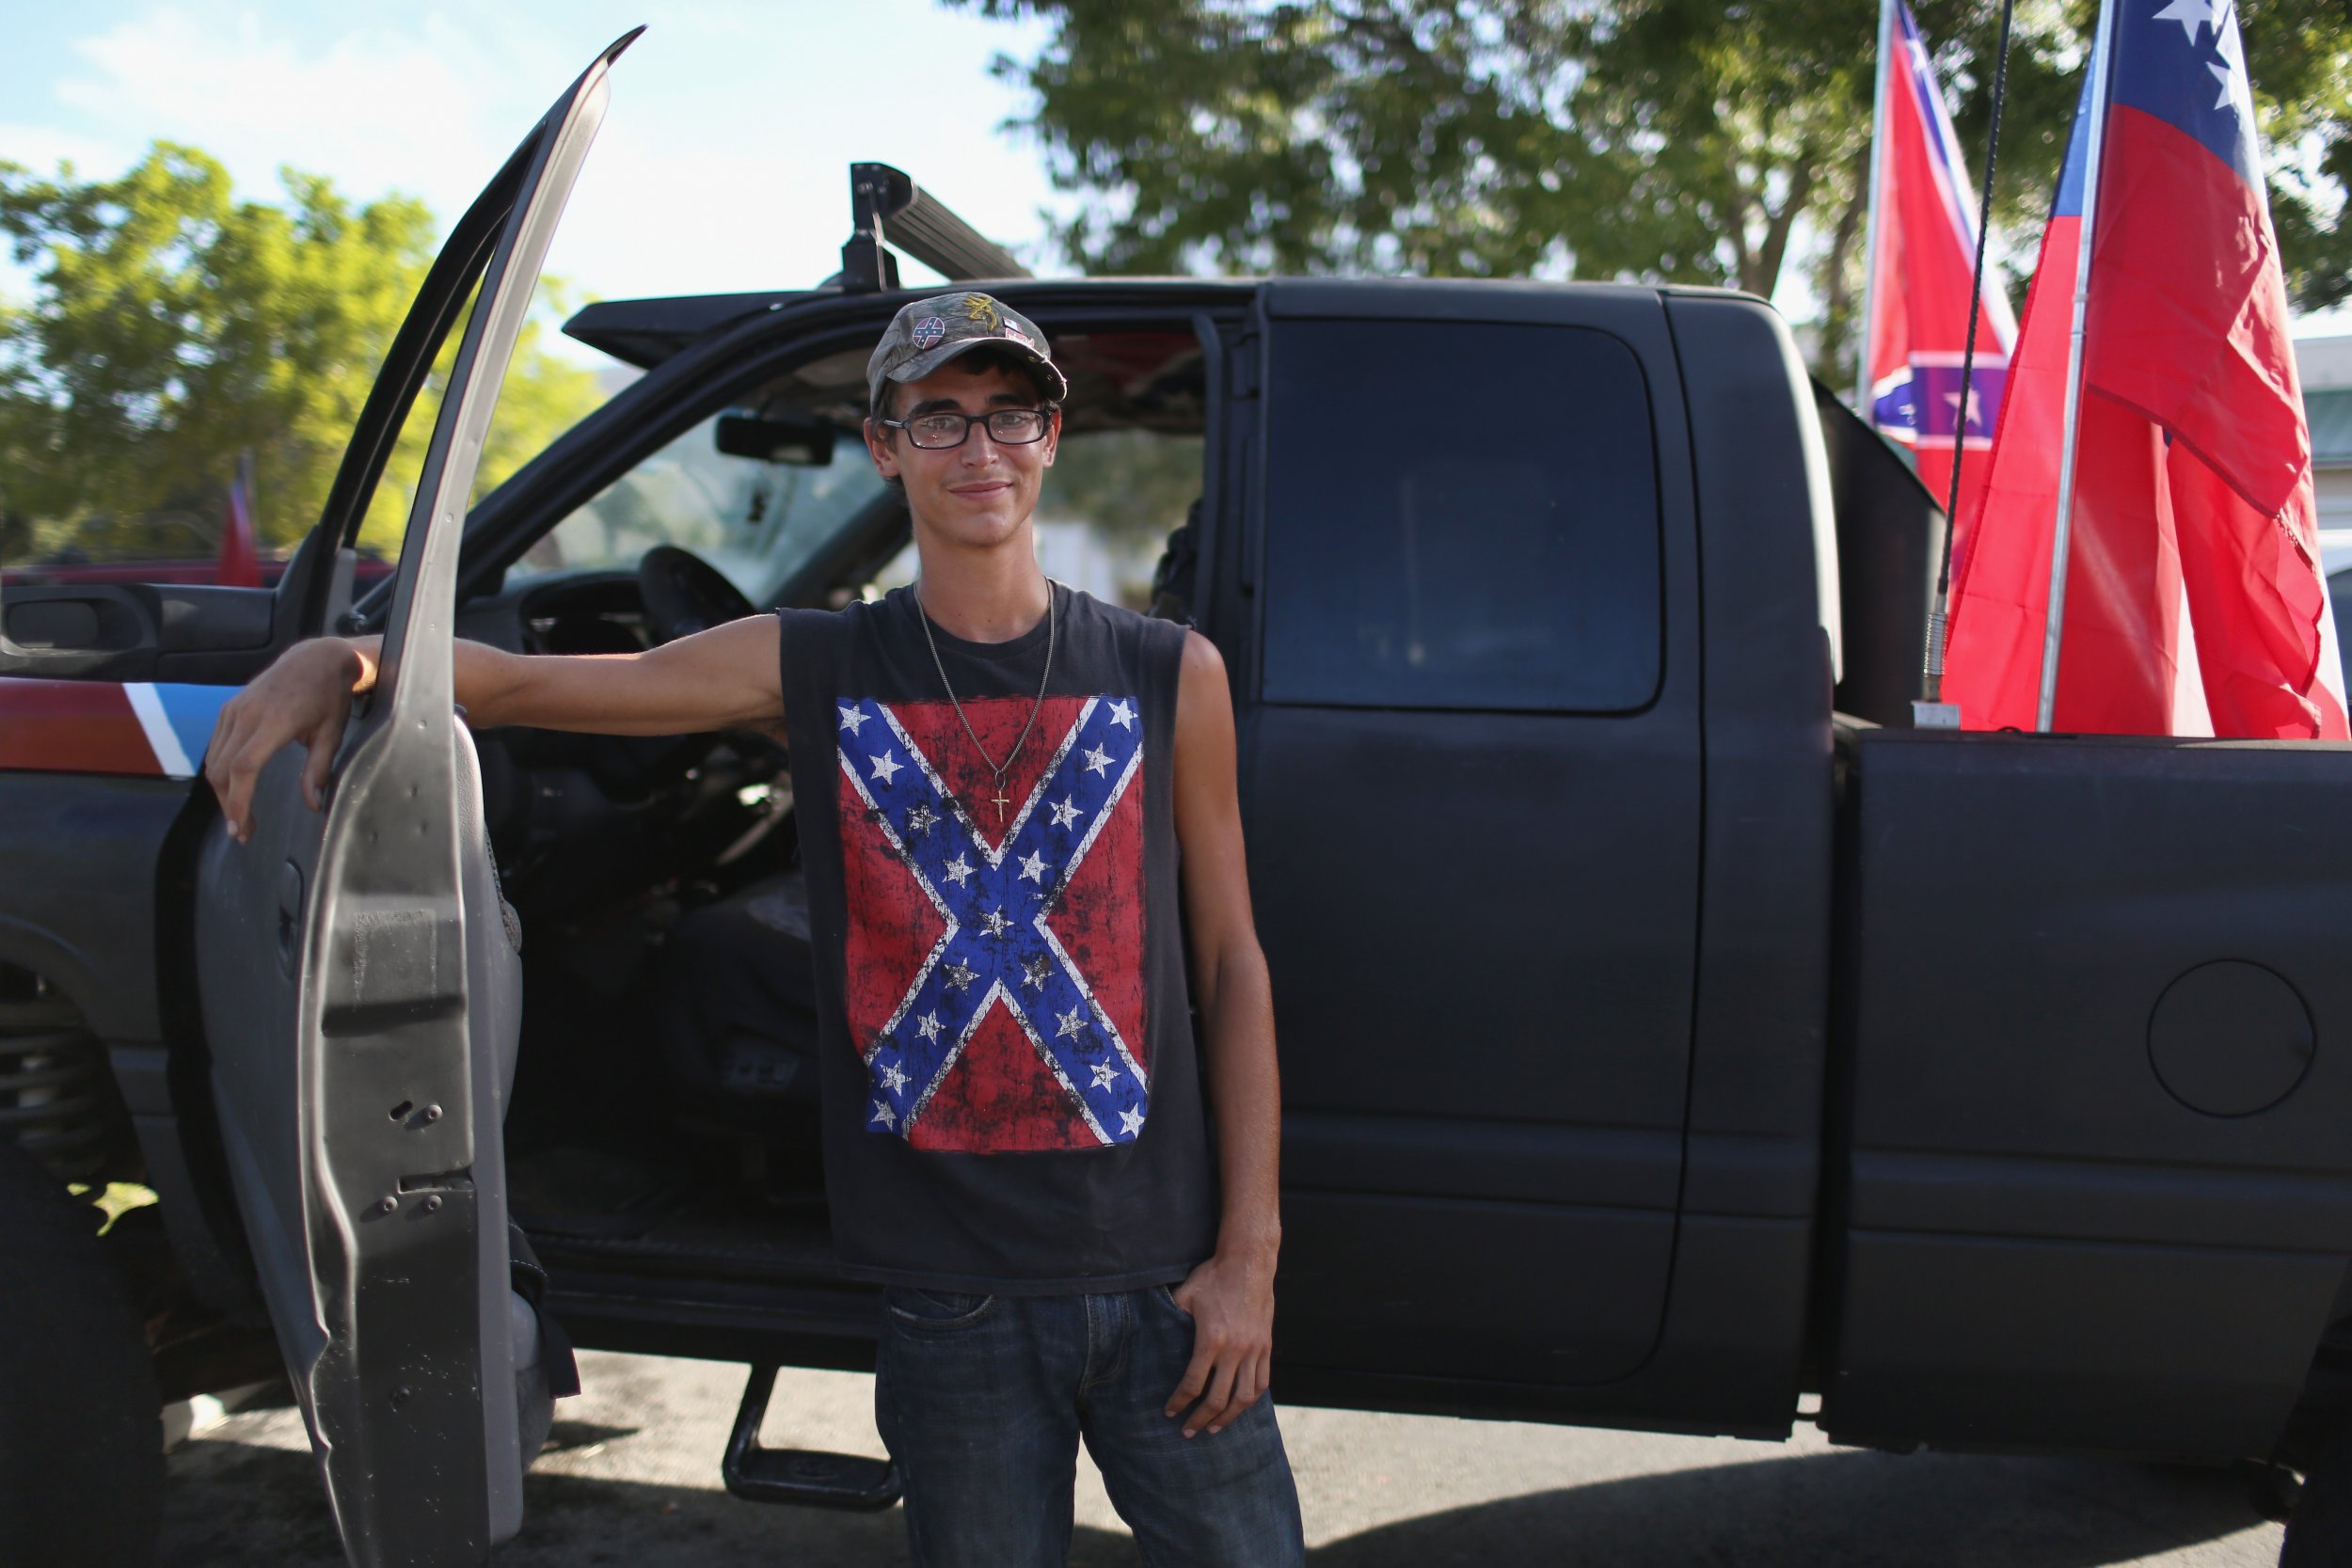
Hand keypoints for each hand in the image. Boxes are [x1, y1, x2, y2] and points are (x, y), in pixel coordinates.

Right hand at [205, 638, 365, 843]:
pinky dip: (219, 771)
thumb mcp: (332, 734)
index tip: (242, 827)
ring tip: (239, 816)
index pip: (244, 768)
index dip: (239, 801)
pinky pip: (215, 746)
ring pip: (214, 760)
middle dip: (229, 805)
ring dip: (222, 792)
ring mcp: (233, 710)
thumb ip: (318, 770)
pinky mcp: (228, 708)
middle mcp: (247, 714)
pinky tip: (232, 789)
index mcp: (274, 721)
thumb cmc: (329, 696)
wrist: (315, 658)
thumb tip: (313, 805)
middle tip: (243, 832)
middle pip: (223, 769)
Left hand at [1162, 1245, 1274, 1437]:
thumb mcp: (1185, 1295)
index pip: (1193, 1384)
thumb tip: (1149, 1333)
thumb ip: (1170, 1318)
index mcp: (1211, 1340)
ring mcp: (1254, 1349)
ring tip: (1215, 1428)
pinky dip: (1250, 1399)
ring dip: (1228, 1417)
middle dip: (1200, 1420)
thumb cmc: (1213, 1277)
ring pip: (1244, 1397)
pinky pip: (1262, 1382)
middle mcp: (1235, 1350)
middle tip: (1188, 1432)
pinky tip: (1240, 1406)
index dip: (1179, 1402)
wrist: (1248, 1262)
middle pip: (1218, 1399)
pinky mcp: (1266, 1346)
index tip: (1170, 1413)